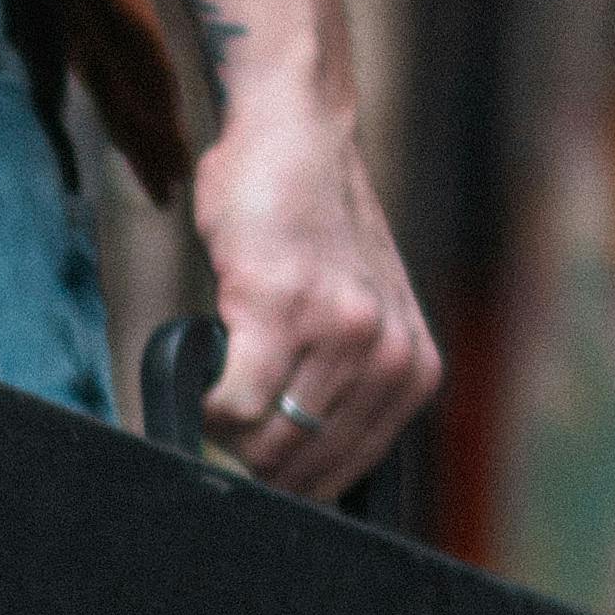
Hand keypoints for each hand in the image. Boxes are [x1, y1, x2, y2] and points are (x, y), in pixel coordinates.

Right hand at [137, 0, 441, 502]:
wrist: (298, 136)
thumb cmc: (311, 227)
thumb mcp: (361, 317)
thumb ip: (349, 387)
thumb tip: (297, 466)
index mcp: (412, 372)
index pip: (339, 479)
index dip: (284, 477)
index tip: (252, 452)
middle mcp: (386, 358)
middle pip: (296, 472)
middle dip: (249, 454)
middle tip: (230, 403)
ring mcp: (339, 334)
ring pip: (260, 445)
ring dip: (222, 424)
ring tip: (223, 371)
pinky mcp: (281, 308)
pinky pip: (230, 407)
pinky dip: (203, 400)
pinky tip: (206, 360)